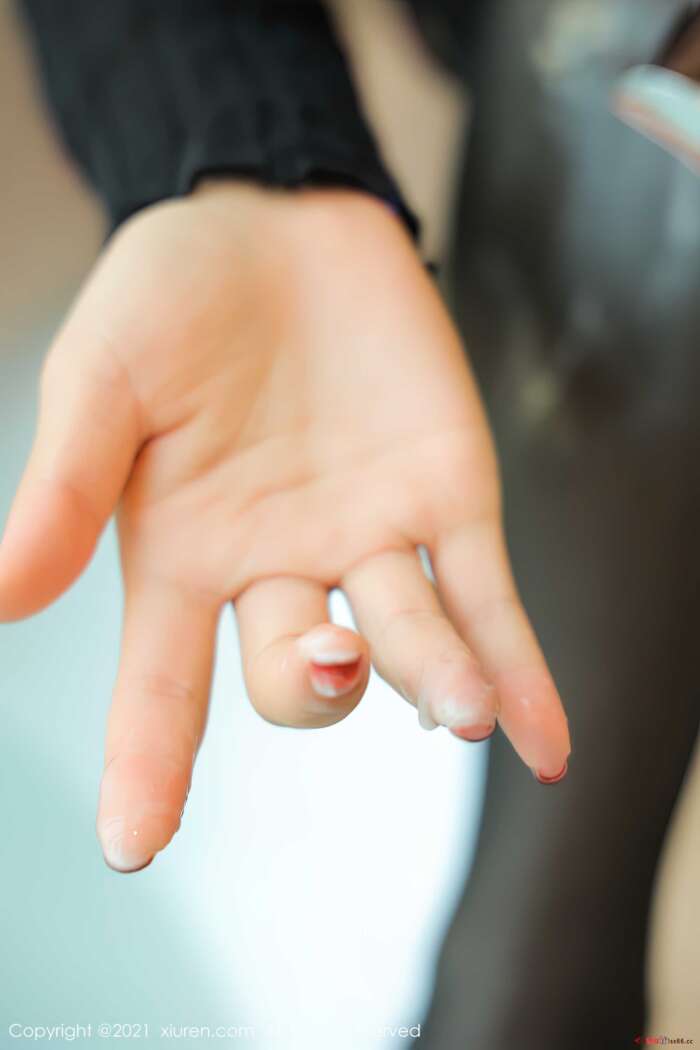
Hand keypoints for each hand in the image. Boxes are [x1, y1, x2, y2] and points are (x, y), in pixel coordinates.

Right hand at [0, 181, 569, 871]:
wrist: (274, 219)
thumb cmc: (169, 299)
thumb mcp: (101, 383)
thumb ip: (66, 489)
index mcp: (185, 556)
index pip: (160, 686)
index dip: (146, 764)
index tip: (133, 842)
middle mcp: (278, 569)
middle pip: (295, 672)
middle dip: (310, 682)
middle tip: (322, 656)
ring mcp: (369, 542)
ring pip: (406, 642)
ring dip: (435, 680)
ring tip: (461, 708)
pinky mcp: (445, 501)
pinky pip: (488, 602)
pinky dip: (516, 670)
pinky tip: (541, 743)